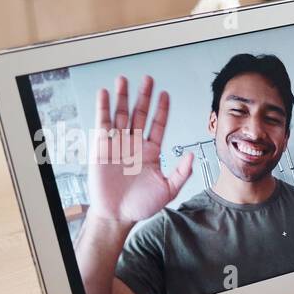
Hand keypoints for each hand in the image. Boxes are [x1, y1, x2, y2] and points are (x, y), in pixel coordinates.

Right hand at [87, 75, 194, 224]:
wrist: (118, 215)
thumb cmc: (142, 205)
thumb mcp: (168, 190)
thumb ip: (181, 172)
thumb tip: (192, 155)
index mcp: (151, 151)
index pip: (157, 124)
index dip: (161, 109)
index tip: (165, 93)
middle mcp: (134, 144)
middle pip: (140, 114)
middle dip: (143, 96)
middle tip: (147, 78)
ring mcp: (117, 144)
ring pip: (121, 114)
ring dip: (122, 97)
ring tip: (124, 79)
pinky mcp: (101, 147)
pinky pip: (101, 124)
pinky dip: (102, 108)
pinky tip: (104, 94)